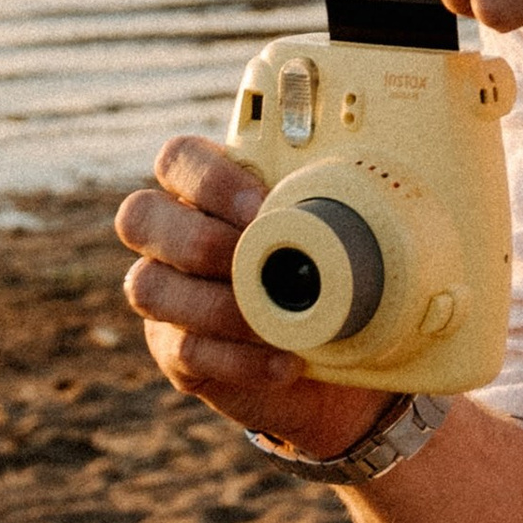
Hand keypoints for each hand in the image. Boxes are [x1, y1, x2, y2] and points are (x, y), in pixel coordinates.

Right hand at [112, 137, 396, 459]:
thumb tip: (383, 178)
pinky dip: (238, 358)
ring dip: (215, 304)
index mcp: (213, 190)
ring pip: (146, 286)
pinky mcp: (174, 351)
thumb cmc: (339, 279)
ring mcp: (167, 295)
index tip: (260, 206)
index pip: (178, 158)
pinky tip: (284, 362)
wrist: (341, 363)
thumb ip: (335, 202)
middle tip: (254, 259)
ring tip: (274, 320)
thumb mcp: (340, 233)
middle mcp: (176, 235)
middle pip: (139, 215)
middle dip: (197, 239)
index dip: (207, 177)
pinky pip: (182, 349)